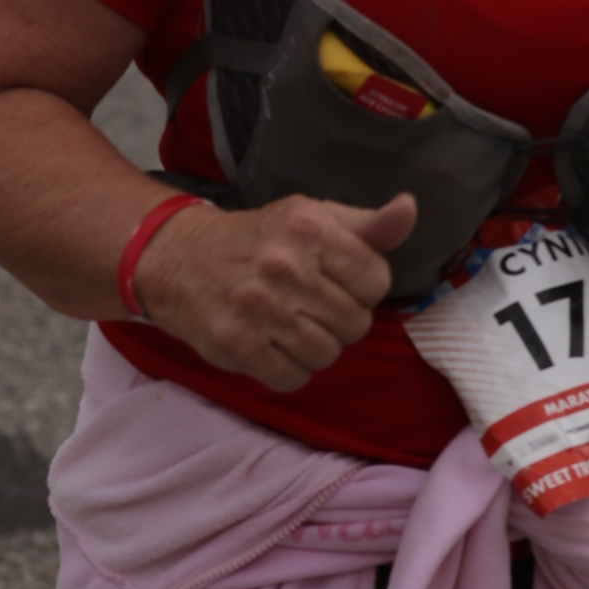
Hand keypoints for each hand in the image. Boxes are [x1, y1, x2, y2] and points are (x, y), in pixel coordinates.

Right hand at [132, 192, 418, 391]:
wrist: (180, 259)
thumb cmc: (260, 240)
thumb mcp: (313, 218)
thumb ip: (367, 226)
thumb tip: (409, 210)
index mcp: (310, 228)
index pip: (376, 281)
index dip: (360, 288)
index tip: (334, 281)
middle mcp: (284, 265)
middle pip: (355, 324)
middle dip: (337, 319)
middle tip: (306, 304)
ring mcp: (258, 308)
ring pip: (327, 355)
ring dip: (314, 348)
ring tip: (288, 325)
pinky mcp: (237, 345)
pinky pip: (292, 379)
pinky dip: (286, 369)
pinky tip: (269, 344)